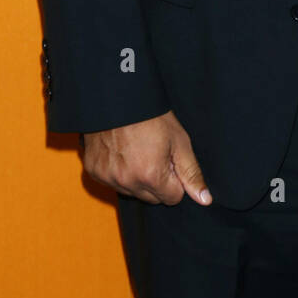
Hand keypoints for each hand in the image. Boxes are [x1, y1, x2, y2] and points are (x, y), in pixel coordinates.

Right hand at [81, 110, 210, 205]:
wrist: (118, 97)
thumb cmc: (152, 117)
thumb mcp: (179, 141)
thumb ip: (191, 173)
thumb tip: (205, 200)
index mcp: (150, 176)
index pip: (172, 198)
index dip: (175, 179)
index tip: (170, 160)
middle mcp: (126, 182)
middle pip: (152, 198)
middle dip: (157, 182)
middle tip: (155, 154)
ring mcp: (107, 177)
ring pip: (131, 192)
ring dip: (137, 178)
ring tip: (138, 150)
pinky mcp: (93, 171)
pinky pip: (112, 182)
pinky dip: (118, 172)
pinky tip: (122, 151)